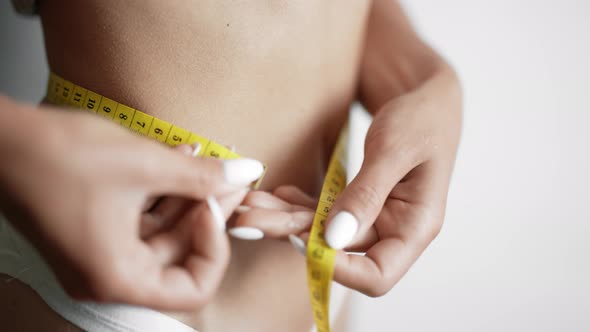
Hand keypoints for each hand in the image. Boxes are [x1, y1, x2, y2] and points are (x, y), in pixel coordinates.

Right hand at [0, 99, 264, 309]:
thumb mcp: (145, 165)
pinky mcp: (94, 229)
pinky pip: (141, 217)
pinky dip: (163, 191)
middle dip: (207, 209)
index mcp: (117, 278)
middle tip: (229, 175)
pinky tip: (181, 157)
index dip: (215, 248)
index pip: (192, 288)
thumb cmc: (57, 157)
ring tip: (209, 159)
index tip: (214, 206)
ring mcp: (99, 252)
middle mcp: (107, 274)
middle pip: (178, 254)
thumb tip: (245, 172)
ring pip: (162, 232)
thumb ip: (203, 176)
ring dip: (188, 194)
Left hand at [232, 64, 460, 295]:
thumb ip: (366, 194)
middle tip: (249, 218)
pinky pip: (323, 211)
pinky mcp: (358, 201)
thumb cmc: (422, 117)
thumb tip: (334, 239)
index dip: (337, 269)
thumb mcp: (394, 149)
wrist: (424, 94)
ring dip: (286, 219)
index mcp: (416, 226)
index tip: (300, 239)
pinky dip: (298, 203)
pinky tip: (277, 193)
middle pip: (340, 252)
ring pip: (323, 231)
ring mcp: (374, 216)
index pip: (377, 275)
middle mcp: (394, 229)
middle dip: (292, 235)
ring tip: (250, 203)